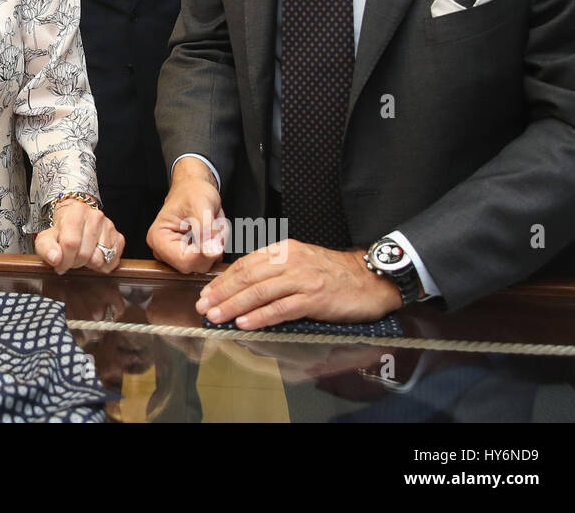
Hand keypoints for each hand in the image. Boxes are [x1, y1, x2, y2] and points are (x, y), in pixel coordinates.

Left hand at [35, 200, 124, 274]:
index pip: (71, 243)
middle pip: (85, 254)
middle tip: (70, 259)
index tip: (59, 265)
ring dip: (88, 264)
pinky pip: (111, 262)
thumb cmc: (61, 229)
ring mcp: (109, 227)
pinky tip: (93, 256)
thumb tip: (55, 259)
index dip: (64, 260)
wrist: (75, 218)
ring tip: (82, 255)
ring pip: (99, 260)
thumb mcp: (46, 238)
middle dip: (75, 263)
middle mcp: (96, 216)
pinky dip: (101, 265)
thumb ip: (46, 249)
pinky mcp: (119, 238)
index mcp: (76, 212)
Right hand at [147, 157, 225, 272]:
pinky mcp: (188, 254)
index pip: (183, 261)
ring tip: (212, 225)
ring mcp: (176, 254)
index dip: (204, 253)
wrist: (194, 187)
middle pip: (194, 266)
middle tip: (214, 225)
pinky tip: (212, 231)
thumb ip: (205, 230)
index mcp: (158, 238)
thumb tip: (211, 252)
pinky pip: (209, 259)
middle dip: (211, 246)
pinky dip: (216, 246)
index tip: (215, 236)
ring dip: (216, 245)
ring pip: (205, 263)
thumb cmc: (192, 191)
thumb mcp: (200, 205)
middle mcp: (164, 250)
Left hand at [195, 241, 401, 329]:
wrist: (370, 278)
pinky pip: (281, 308)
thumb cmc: (334, 274)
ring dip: (234, 306)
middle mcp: (290, 261)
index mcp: (283, 251)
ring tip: (217, 317)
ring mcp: (302, 279)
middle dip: (221, 294)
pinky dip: (260, 317)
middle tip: (203, 307)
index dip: (223, 280)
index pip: (245, 265)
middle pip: (247, 278)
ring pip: (260, 293)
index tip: (206, 293)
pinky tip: (245, 324)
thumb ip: (275, 270)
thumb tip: (244, 286)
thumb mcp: (301, 262)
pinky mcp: (314, 298)